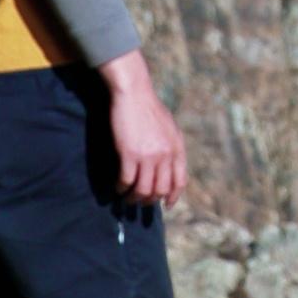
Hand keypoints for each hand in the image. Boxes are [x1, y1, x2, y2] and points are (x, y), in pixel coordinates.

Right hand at [100, 47, 188, 208]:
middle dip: (150, 200)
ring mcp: (148, 156)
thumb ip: (171, 148)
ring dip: (134, 198)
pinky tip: (118, 188)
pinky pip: (126, 181)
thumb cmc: (149, 108)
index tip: (167, 205)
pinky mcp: (129, 155)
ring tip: (127, 198)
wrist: (134, 93)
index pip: (180, 181)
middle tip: (141, 200)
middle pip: (161, 190)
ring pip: (143, 190)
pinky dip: (121, 188)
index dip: (173, 196)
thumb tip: (168, 168)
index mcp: (177, 148)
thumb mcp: (169, 127)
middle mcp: (165, 154)